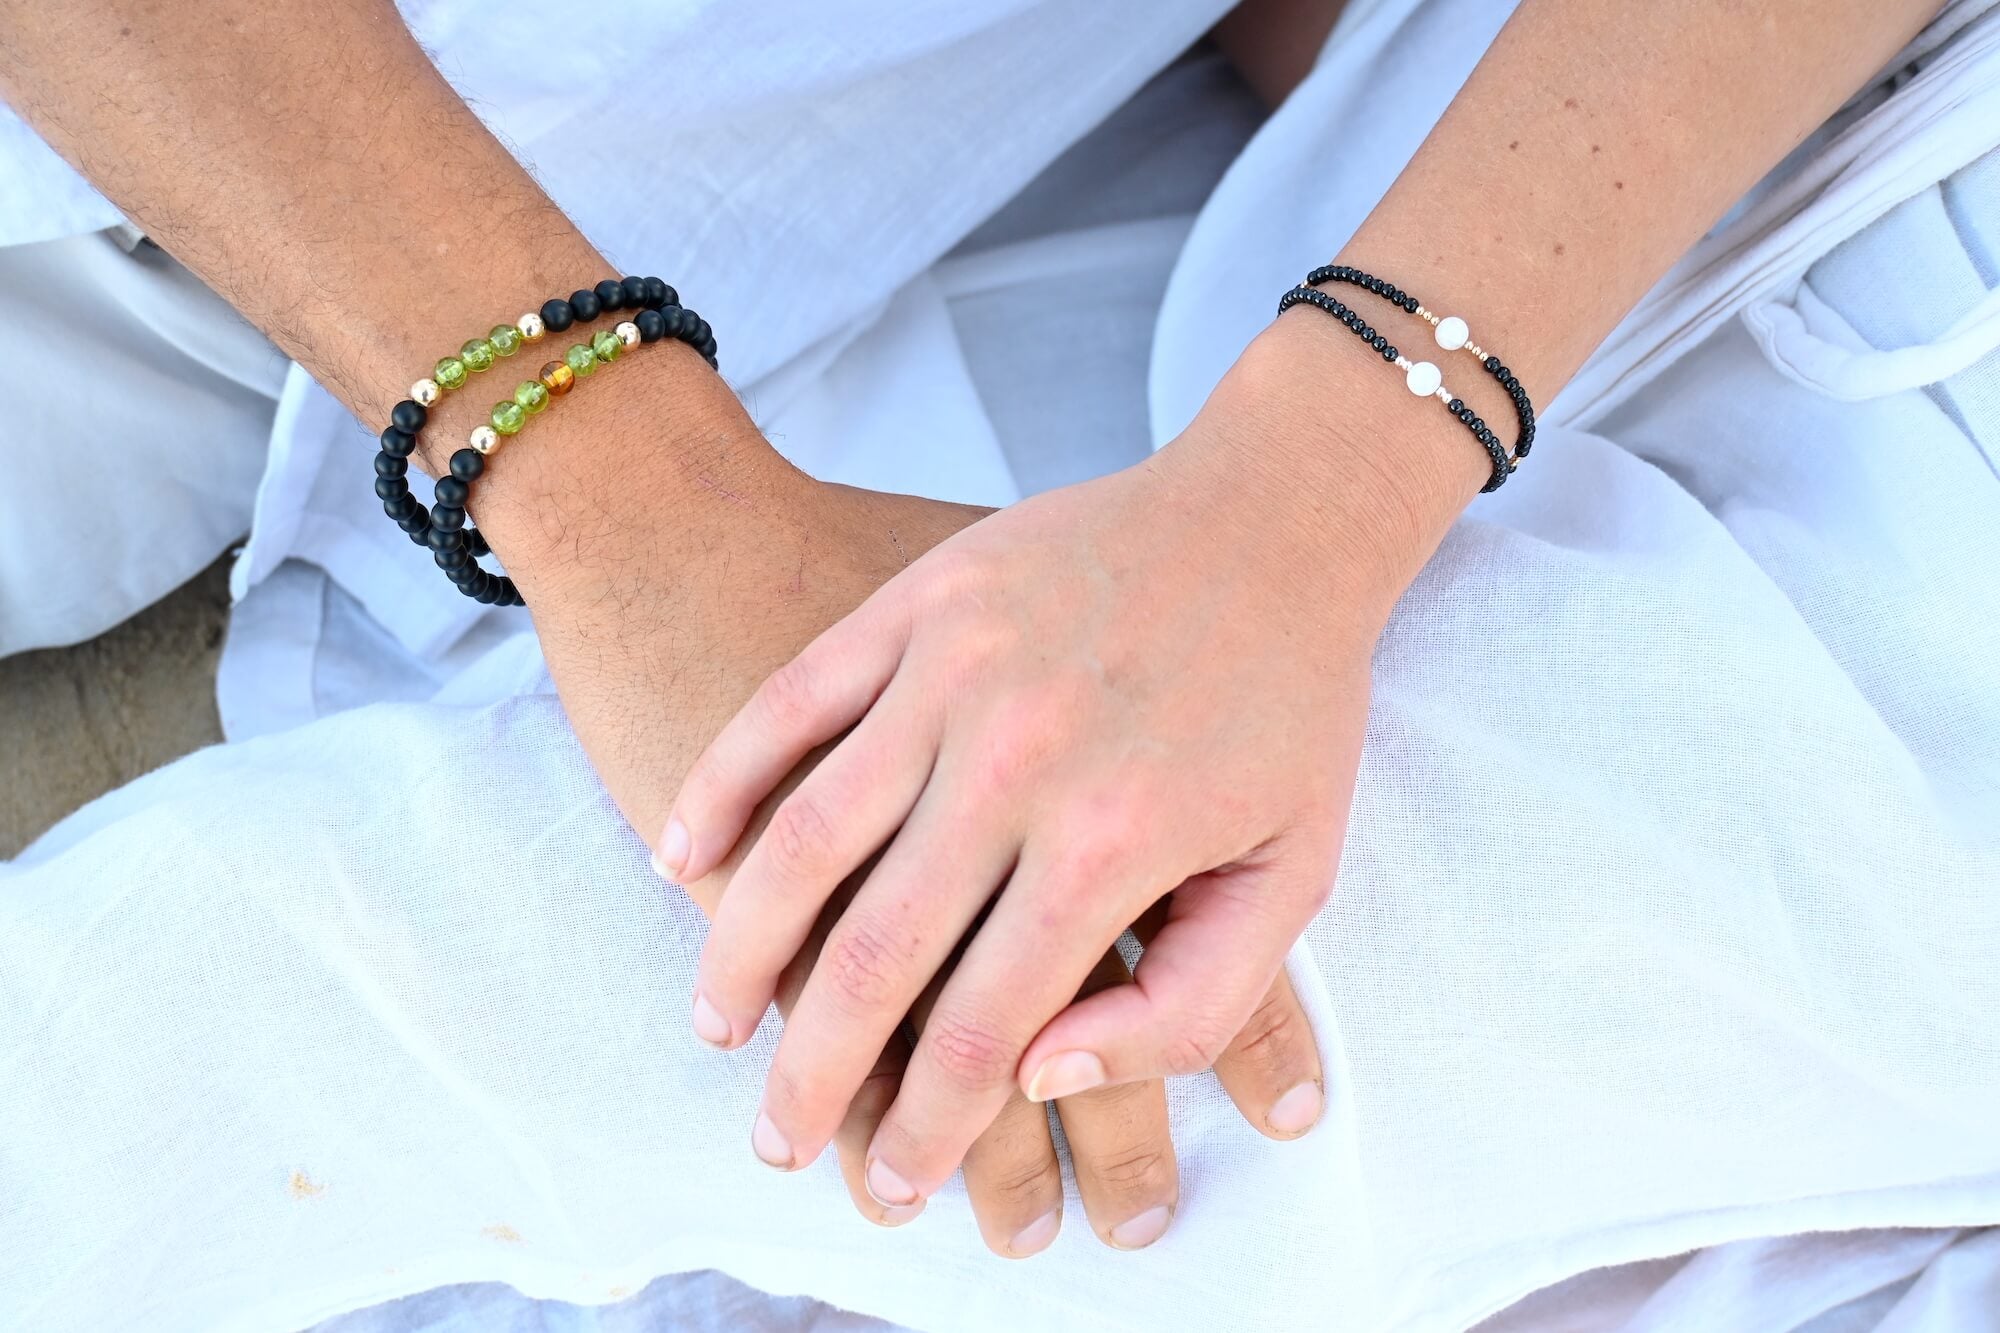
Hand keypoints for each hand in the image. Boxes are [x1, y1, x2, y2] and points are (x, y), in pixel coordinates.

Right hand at [663, 322, 1455, 1207]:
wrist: (1273, 515)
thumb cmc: (1289, 705)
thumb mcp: (1295, 877)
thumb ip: (1192, 1005)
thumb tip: (1049, 1076)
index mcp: (1113, 843)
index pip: (982, 1034)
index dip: (925, 1133)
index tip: (893, 1184)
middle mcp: (1017, 763)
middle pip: (873, 959)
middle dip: (813, 1077)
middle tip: (778, 1141)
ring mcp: (952, 673)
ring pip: (805, 843)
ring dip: (742, 951)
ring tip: (714, 1028)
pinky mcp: (912, 604)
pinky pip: (787, 708)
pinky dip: (722, 787)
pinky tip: (681, 858)